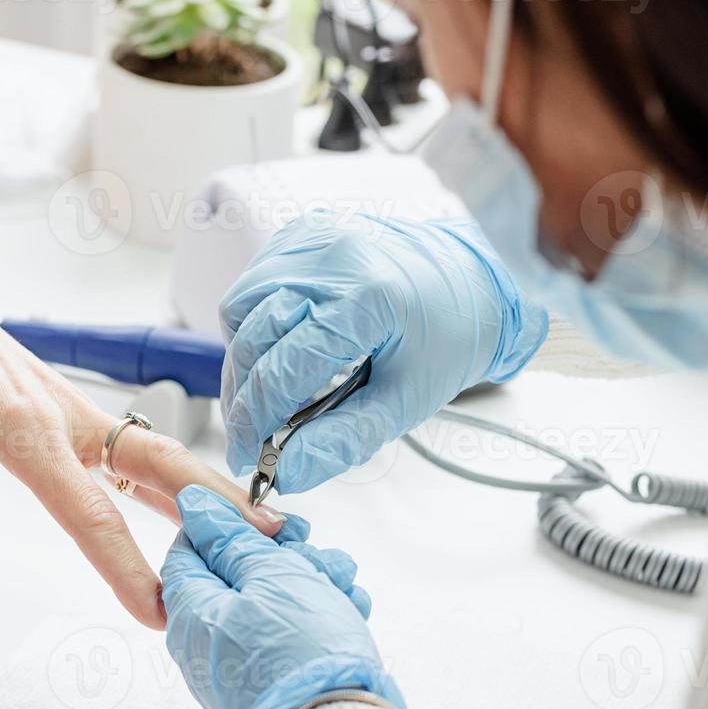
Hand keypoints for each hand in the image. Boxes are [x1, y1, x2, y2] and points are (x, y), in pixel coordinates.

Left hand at [0, 262, 284, 628]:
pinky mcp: (78, 413)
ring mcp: (80, 412)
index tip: (157, 610)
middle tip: (276, 543)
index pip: (87, 509)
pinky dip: (181, 477)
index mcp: (25, 427)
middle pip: (161, 464)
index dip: (124, 564)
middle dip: (218, 507)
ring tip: (269, 526)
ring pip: (161, 454)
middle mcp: (68, 417)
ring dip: (214, 491)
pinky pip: (140, 447)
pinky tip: (203, 505)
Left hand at [161, 485, 404, 708]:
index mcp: (189, 612)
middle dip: (283, 557)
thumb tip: (193, 504)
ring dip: (309, 585)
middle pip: (235, 576)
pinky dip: (313, 620)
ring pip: (267, 605)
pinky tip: (348, 612)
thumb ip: (231, 538)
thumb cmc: (302, 650)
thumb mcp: (271, 574)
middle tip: (320, 557)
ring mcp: (233, 670)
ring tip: (344, 587)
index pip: (189, 548)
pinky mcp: (265, 688)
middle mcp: (202, 645)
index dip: (231, 527)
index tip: (275, 526)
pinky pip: (281, 640)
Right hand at [219, 210, 548, 492]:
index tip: (247, 457)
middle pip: (251, 339)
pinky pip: (250, 290)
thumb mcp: (406, 401)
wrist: (468, 280)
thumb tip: (288, 472)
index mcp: (366, 297)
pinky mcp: (297, 236)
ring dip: (243, 362)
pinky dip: (253, 330)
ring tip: (267, 398)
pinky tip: (277, 354)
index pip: (284, 368)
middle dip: (243, 398)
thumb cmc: (448, 336)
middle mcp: (329, 258)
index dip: (256, 420)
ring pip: (239, 312)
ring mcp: (309, 240)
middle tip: (251, 440)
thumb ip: (343, 439)